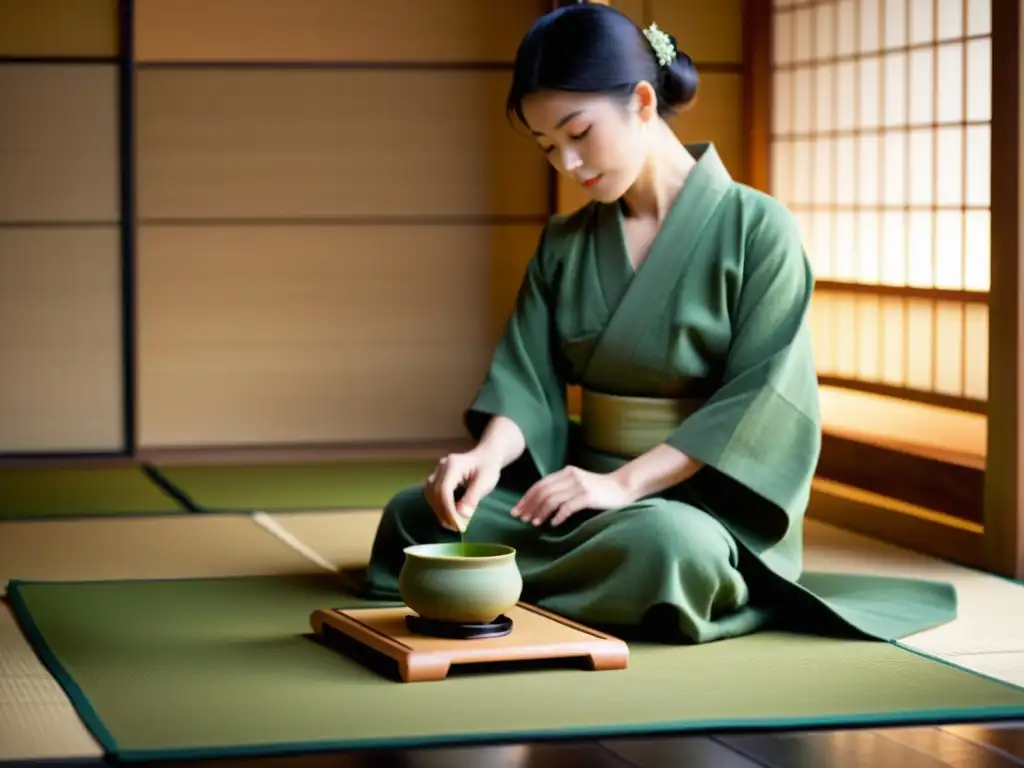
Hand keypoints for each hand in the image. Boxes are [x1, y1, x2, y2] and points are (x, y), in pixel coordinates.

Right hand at [423, 449, 501, 532]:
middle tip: (457, 528)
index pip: (444, 491)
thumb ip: (472, 498)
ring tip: (453, 524)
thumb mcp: (485, 482)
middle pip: (434, 494)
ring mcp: (436, 472)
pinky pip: (432, 495)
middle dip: (444, 514)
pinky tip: (449, 516)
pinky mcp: (436, 478)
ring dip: (439, 512)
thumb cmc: (487, 468)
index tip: (458, 526)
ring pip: (430, 495)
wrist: (485, 457)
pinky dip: (439, 507)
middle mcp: (441, 467)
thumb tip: (462, 515)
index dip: (448, 511)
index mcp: (453, 465)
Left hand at [510, 466, 632, 527]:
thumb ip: (562, 488)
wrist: (622, 486)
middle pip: (543, 492)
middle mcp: (570, 476)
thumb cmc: (599, 488)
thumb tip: (541, 503)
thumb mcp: (578, 483)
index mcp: (565, 472)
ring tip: (534, 523)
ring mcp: (579, 486)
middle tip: (521, 518)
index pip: (540, 484)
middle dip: (529, 506)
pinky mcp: (588, 496)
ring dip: (541, 512)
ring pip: (552, 499)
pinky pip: (567, 507)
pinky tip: (553, 524)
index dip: (527, 497)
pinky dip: (558, 516)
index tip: (517, 509)